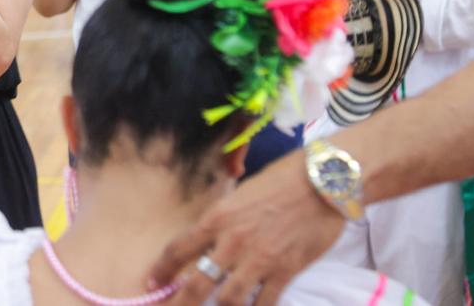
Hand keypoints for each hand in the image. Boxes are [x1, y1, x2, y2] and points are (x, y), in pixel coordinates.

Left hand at [150, 152, 344, 305]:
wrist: (321, 182)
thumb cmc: (279, 181)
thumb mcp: (239, 195)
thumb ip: (223, 221)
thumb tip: (209, 240)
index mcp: (217, 218)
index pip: (179, 248)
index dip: (162, 269)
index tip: (152, 282)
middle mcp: (233, 242)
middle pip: (197, 283)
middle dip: (179, 303)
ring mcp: (259, 259)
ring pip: (228, 300)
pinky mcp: (286, 271)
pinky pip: (265, 303)